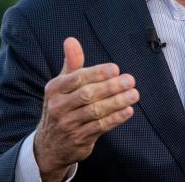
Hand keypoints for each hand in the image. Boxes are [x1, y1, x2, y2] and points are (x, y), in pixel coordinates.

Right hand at [33, 37, 138, 181]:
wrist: (50, 145)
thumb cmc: (61, 106)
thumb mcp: (62, 85)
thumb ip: (71, 63)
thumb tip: (71, 40)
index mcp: (55, 89)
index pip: (77, 78)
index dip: (97, 73)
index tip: (115, 69)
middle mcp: (58, 107)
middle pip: (88, 95)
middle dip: (111, 87)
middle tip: (130, 80)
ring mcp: (68, 124)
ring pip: (96, 111)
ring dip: (117, 102)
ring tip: (134, 94)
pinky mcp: (78, 139)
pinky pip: (100, 127)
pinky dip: (115, 119)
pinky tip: (128, 111)